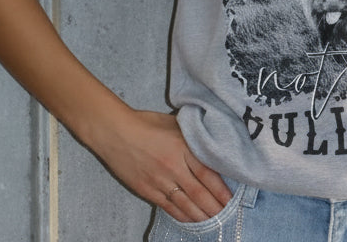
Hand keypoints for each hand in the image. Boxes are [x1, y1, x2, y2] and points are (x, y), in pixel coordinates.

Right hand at [90, 109, 232, 222]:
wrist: (115, 132)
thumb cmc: (146, 123)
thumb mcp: (175, 123)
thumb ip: (192, 134)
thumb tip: (210, 140)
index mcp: (182, 148)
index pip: (207, 173)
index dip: (220, 189)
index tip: (231, 199)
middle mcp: (173, 167)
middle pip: (198, 193)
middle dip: (214, 207)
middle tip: (228, 216)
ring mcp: (159, 181)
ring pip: (184, 204)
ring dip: (200, 215)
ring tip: (214, 222)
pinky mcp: (146, 190)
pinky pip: (168, 206)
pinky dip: (181, 215)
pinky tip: (191, 220)